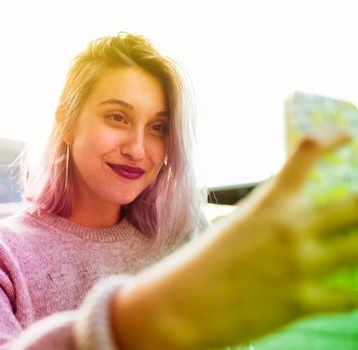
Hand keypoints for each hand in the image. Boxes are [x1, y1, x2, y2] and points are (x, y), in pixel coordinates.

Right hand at [113, 130, 357, 348]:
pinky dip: (354, 291)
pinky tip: (351, 289)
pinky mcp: (304, 302)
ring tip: (355, 244)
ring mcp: (301, 265)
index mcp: (269, 203)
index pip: (307, 153)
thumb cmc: (201, 263)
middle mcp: (291, 228)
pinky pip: (351, 295)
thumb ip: (269, 216)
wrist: (180, 306)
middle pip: (356, 204)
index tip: (344, 137)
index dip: (332, 138)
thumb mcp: (234, 226)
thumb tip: (296, 214)